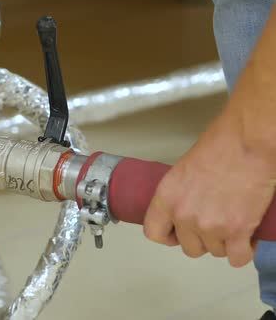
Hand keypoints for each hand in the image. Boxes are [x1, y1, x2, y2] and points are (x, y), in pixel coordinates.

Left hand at [144, 108, 275, 266]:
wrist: (247, 143)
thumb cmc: (219, 146)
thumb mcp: (183, 170)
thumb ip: (179, 195)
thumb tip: (185, 208)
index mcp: (166, 198)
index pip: (153, 233)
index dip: (168, 236)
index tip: (178, 233)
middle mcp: (183, 215)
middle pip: (189, 247)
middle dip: (202, 240)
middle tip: (214, 224)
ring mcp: (210, 226)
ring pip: (215, 251)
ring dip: (224, 242)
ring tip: (234, 224)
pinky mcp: (237, 231)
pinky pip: (238, 258)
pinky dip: (244, 251)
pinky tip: (247, 240)